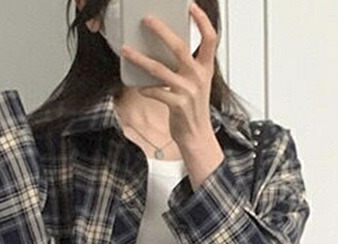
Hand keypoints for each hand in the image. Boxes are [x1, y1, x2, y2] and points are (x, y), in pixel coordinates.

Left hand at [120, 2, 217, 155]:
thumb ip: (186, 66)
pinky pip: (156, 92)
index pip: (210, 39)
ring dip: (140, 59)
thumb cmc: (193, 109)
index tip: (190, 6)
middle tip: (147, 19)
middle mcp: (198, 77)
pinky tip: (138, 86)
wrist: (197, 136)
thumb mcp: (196, 83)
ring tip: (126, 50)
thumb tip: (164, 48)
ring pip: (160, 69)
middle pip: (180, 47)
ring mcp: (188, 91)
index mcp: (205, 68)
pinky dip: (146, 88)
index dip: (201, 20)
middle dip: (162, 31)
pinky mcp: (177, 106)